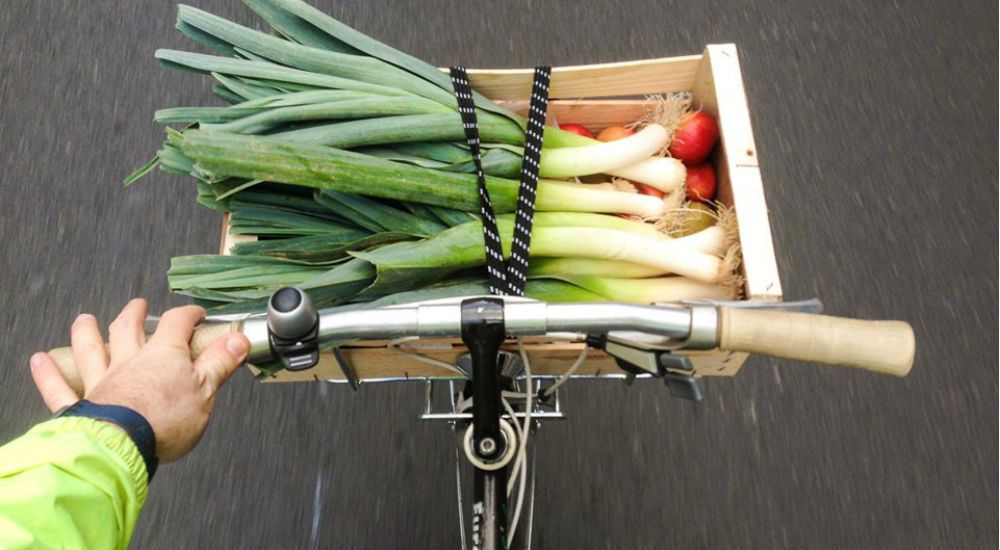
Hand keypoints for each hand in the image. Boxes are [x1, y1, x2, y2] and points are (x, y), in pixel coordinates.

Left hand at [28, 299, 250, 462]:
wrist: (123, 446)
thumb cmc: (166, 420)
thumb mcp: (206, 390)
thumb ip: (220, 363)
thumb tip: (238, 339)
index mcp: (164, 354)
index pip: (177, 323)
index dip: (188, 315)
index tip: (196, 315)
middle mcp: (129, 360)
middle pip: (128, 328)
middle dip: (134, 314)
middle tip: (137, 305)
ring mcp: (101, 381)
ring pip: (91, 349)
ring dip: (86, 332)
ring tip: (84, 320)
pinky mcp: (80, 405)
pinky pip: (59, 388)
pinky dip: (48, 374)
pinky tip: (39, 361)